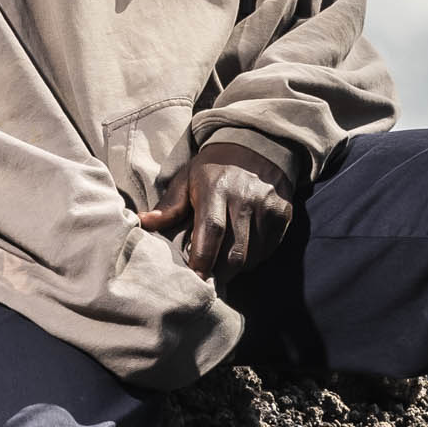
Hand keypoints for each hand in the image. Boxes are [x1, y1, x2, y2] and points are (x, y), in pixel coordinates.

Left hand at [137, 148, 294, 272]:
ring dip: (236, 268)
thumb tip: (143, 223)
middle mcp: (244, 198)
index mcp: (216, 188)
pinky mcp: (283, 214)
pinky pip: (268, 249)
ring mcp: (267, 206)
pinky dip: (254, 258)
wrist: (256, 146)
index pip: (211, 230)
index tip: (195, 279)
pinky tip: (243, 251)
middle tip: (208, 280)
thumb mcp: (188, 178)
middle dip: (220, 273)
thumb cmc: (214, 169)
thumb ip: (169, 205)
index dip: (203, 259)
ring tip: (224, 264)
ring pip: (253, 255)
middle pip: (235, 251)